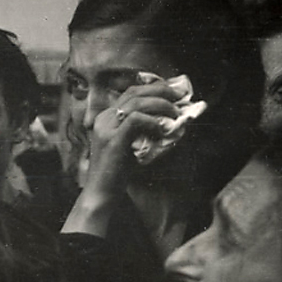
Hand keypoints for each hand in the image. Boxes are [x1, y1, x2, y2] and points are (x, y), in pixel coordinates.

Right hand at [84, 79, 182, 195]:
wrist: (102, 192)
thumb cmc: (118, 172)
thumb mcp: (132, 144)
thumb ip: (145, 129)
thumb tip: (171, 117)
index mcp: (107, 118)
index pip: (132, 92)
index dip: (155, 89)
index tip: (173, 94)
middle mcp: (104, 119)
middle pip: (134, 92)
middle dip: (161, 91)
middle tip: (179, 98)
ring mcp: (106, 128)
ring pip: (136, 102)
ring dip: (161, 105)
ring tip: (174, 115)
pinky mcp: (112, 139)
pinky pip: (135, 119)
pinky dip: (152, 122)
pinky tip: (161, 131)